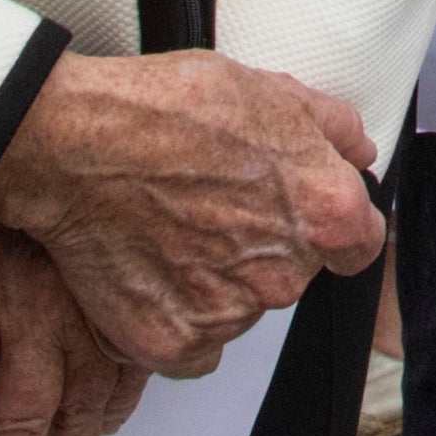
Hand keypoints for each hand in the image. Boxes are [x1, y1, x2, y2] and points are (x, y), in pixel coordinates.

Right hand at [0, 50, 382, 377]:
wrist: (76, 145)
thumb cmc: (166, 111)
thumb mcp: (269, 91)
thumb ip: (330, 127)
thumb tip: (357, 151)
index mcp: (325, 214)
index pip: (359, 244)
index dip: (329, 226)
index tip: (297, 216)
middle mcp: (285, 276)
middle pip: (292, 274)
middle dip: (264, 246)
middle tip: (211, 206)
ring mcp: (229, 316)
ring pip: (239, 306)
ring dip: (216, 279)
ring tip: (169, 229)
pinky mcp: (173, 344)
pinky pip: (192, 342)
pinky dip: (175, 314)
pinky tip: (151, 268)